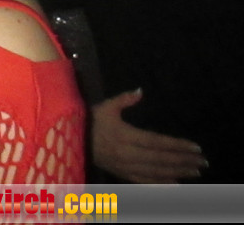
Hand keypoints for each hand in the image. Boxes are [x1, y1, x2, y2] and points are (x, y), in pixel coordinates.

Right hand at [91, 89, 206, 182]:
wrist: (70, 139)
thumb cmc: (89, 121)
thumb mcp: (104, 107)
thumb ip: (123, 100)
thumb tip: (140, 90)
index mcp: (125, 136)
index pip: (157, 142)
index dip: (177, 145)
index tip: (196, 147)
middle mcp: (128, 154)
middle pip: (161, 159)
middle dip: (183, 160)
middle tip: (203, 162)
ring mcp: (124, 166)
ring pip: (155, 172)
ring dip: (177, 172)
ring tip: (195, 172)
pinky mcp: (121, 173)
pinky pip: (143, 181)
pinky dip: (160, 183)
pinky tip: (175, 184)